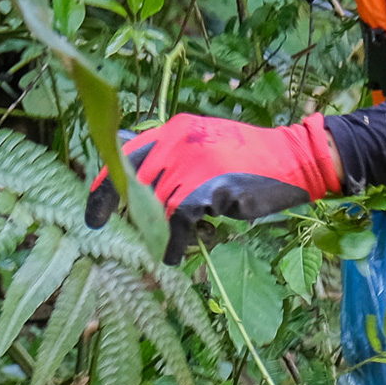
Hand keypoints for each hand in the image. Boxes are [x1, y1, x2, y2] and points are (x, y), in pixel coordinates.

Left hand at [85, 113, 340, 263]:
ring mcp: (193, 162)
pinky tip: (170, 255)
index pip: (127, 153)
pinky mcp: (208, 187)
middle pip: (135, 181)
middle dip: (121, 210)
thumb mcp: (206, 144)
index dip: (105, 182)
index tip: (93, 208)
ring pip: (156, 204)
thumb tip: (138, 182)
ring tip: (154, 247)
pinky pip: (177, 221)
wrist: (292, 160)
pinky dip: (171, 242)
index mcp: (176, 129)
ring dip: (151, 230)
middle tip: (102, 229)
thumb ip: (175, 156)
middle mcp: (179, 140)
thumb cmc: (250, 158)